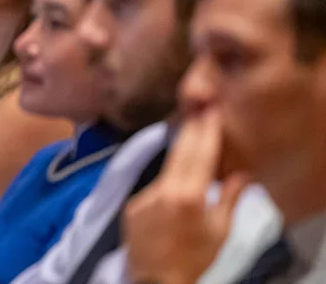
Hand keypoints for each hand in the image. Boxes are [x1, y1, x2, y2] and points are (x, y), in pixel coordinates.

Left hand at [124, 108, 249, 283]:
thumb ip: (228, 198)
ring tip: (188, 136)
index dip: (205, 130)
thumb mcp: (220, 232)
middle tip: (197, 106)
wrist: (155, 281)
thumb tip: (241, 174)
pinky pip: (153, 189)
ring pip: (165, 171)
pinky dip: (165, 186)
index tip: (209, 109)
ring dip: (178, 157)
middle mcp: (162, 190)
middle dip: (189, 129)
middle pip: (179, 153)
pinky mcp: (131, 205)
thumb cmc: (194, 259)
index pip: (199, 155)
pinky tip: (172, 189)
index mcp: (188, 196)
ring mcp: (143, 196)